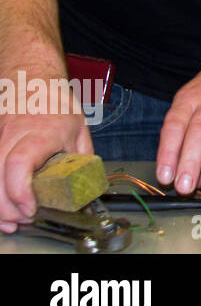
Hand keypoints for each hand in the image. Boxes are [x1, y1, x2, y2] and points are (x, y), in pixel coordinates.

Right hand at [0, 108, 92, 232]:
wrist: (34, 83)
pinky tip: (1, 210)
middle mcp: (13, 135)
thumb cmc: (57, 106)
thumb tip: (87, 192)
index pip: (20, 162)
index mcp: (41, 132)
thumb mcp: (80, 132)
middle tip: (23, 220)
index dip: (20, 191)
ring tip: (10, 222)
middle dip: (6, 206)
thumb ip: (82, 162)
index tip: (31, 208)